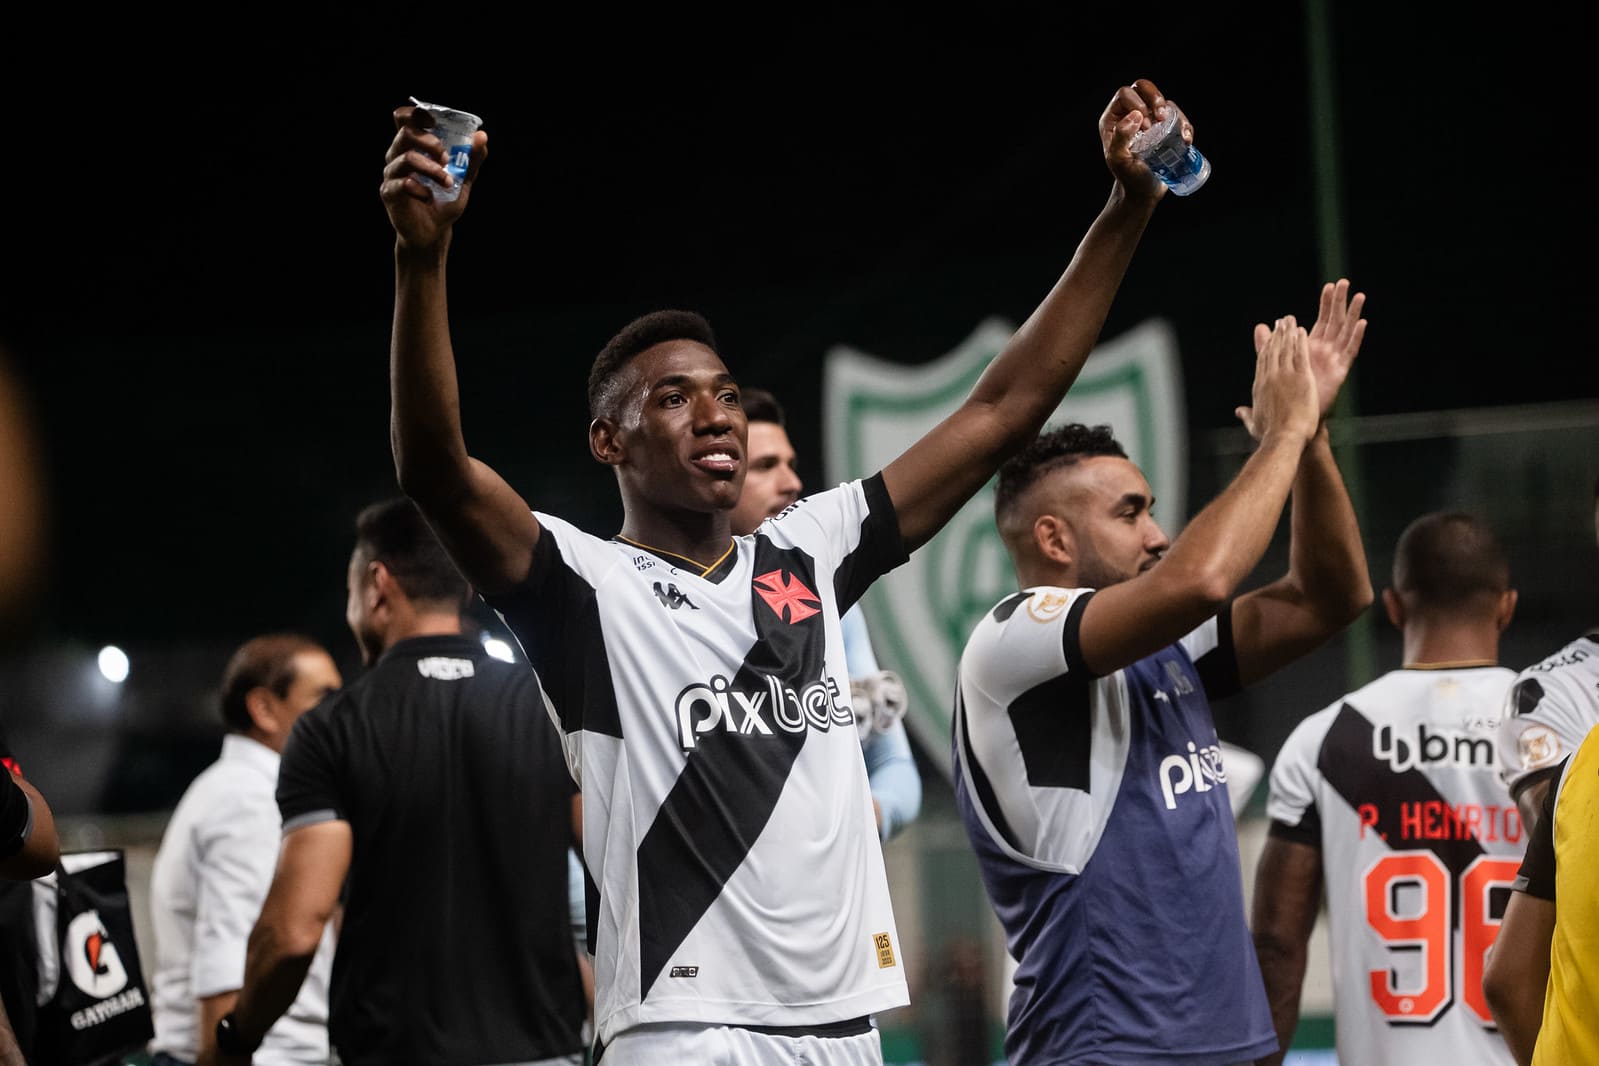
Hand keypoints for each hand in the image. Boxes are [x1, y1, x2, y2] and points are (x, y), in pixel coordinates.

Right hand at [379, 105, 489, 250]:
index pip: (404, 118)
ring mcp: (392, 173)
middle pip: (405, 132)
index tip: (434, 121)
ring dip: (431, 168)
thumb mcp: (464, 178)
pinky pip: (402, 183)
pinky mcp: (389, 192)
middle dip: (430, 142)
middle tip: (446, 158)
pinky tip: (429, 197)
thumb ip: (472, 158)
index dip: (416, 113)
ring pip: (406, 157)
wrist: (434, 231)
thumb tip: (482, 137)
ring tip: (447, 181)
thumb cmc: (444, 201)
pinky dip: (420, 188)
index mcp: (413, 145)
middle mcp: (398, 155)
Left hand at [1099, 78, 1186, 200]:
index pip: (1125, 94)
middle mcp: (1130, 115)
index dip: (1137, 104)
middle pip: (1144, 88)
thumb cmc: (1128, 177)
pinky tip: (1185, 139)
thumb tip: (1135, 116)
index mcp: (1113, 119)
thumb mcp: (1119, 160)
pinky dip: (1184, 124)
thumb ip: (1120, 138)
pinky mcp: (1165, 128)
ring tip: (1177, 134)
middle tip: (1161, 118)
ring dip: (1173, 111)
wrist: (1143, 191)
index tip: (1144, 128)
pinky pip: (1177, 116)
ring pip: (1163, 100)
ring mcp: (1149, 120)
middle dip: (1156, 97)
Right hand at [1235, 316, 1319, 443]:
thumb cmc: (1270, 435)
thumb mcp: (1255, 424)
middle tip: (1280, 322)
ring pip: (1285, 348)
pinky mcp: (1301, 377)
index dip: (1266, 346)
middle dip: (1276, 334)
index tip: (1269, 336)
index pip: (1263, 361)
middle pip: (1273, 350)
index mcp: (1260, 386)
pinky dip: (1300, 341)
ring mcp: (1285, 376)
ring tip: (1290, 320)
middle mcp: (1270, 377)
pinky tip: (1301, 331)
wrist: (1284, 437)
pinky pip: (1300, 354)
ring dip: (1287, 332)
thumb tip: (1239, 411)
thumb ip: (1247, 415)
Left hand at [1253, 279, 1366, 425]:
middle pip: (1335, 321)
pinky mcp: (1340, 372)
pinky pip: (1350, 351)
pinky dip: (1356, 337)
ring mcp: (1333, 360)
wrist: (1294, 422)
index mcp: (1310, 348)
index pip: (1321, 320)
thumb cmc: (1286, 396)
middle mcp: (1324, 352)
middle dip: (1340, 302)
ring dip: (1352, 314)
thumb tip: (1260, 326)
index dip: (1325, 304)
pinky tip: (1362, 322)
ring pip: (1346, 332)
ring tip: (1358, 295)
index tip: (1329, 286)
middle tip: (1344, 282)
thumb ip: (1268, 345)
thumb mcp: (1275, 363)